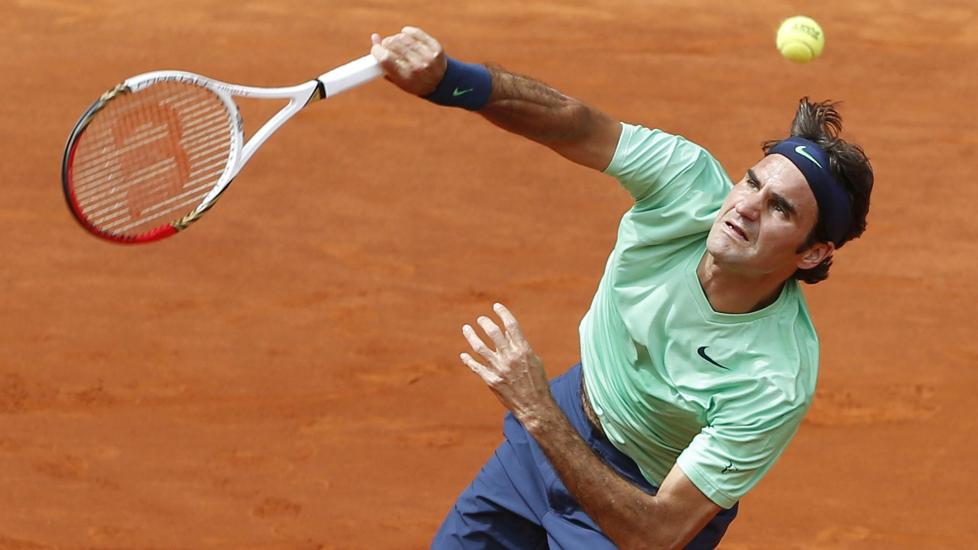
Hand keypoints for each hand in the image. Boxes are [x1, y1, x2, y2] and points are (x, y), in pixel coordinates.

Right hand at [370, 26, 446, 95]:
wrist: (441, 84)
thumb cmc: (413, 81)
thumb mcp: (397, 78)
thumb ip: (383, 62)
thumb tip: (374, 37)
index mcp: (406, 78)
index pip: (386, 58)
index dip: (377, 50)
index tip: (376, 49)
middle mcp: (418, 67)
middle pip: (394, 45)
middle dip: (386, 43)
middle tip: (386, 46)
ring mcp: (428, 57)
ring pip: (404, 38)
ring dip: (396, 38)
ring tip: (396, 43)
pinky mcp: (436, 47)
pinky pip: (417, 33)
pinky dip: (408, 32)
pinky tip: (405, 34)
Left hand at [460, 303, 555, 424]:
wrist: (534, 406)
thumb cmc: (536, 381)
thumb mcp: (533, 360)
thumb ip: (519, 345)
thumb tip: (507, 331)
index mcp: (523, 350)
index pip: (511, 325)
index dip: (503, 313)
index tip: (496, 306)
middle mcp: (510, 357)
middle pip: (493, 332)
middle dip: (485, 322)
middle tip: (480, 319)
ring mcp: (499, 369)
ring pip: (479, 347)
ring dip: (471, 336)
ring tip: (466, 328)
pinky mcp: (491, 380)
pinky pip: (475, 366)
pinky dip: (468, 360)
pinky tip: (464, 355)